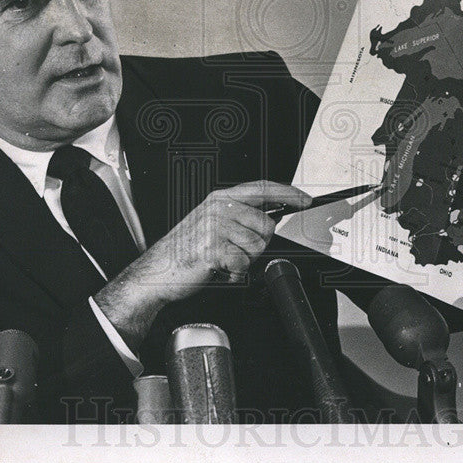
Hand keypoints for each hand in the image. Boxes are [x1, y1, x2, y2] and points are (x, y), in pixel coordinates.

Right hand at [93, 180, 310, 349]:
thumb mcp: (213, 224)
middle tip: (235, 251)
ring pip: (257, 246)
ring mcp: (215, 227)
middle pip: (266, 225)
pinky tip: (220, 269)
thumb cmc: (185, 250)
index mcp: (220, 199)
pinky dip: (235, 273)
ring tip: (224, 260)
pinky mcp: (213, 248)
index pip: (263, 188)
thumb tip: (273, 216)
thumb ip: (240, 216)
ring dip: (245, 260)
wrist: (158, 271)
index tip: (305, 200)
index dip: (288, 193)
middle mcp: (219, 208)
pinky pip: (243, 263)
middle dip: (258, 244)